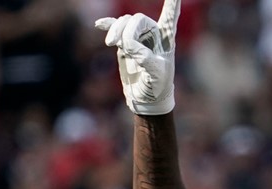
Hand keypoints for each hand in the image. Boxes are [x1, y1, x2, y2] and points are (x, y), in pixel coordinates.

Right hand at [95, 0, 180, 114]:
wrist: (147, 97)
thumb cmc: (158, 86)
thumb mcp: (156, 74)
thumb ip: (144, 57)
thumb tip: (129, 44)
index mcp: (166, 38)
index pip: (170, 16)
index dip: (172, 3)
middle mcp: (153, 34)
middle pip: (138, 19)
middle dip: (126, 29)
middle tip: (118, 44)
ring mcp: (138, 37)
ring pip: (124, 22)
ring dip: (115, 30)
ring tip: (110, 43)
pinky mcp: (125, 43)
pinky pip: (115, 27)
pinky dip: (107, 24)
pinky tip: (99, 25)